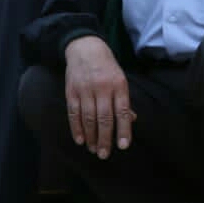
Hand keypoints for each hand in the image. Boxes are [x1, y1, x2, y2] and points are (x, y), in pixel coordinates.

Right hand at [63, 35, 134, 158]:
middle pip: (104, 118)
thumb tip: (131, 120)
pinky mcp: (71, 91)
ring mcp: (85, 89)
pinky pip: (73, 113)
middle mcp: (102, 88)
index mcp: (118, 85)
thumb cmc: (106, 67)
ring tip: (93, 149)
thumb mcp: (120, 79)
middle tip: (104, 154)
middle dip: (105, 138)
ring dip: (90, 137)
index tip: (123, 146)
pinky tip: (80, 139)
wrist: (85, 48)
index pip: (122, 112)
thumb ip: (124, 101)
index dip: (123, 130)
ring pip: (88, 118)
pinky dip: (76, 128)